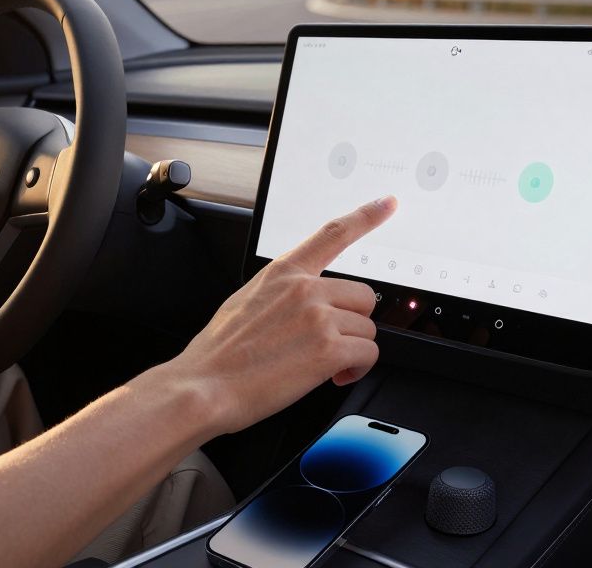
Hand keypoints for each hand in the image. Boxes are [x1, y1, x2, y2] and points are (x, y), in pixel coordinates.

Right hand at [168, 196, 396, 434]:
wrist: (204, 387)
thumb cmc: (219, 353)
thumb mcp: (246, 300)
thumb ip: (282, 293)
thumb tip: (305, 303)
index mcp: (284, 272)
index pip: (333, 233)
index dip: (367, 216)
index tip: (387, 204)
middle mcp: (305, 289)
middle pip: (363, 296)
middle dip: (352, 323)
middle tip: (330, 343)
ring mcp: (318, 317)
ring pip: (367, 330)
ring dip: (352, 350)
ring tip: (325, 365)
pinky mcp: (328, 349)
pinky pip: (367, 355)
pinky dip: (356, 370)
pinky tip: (334, 376)